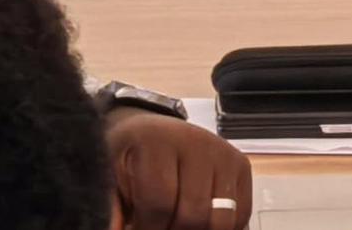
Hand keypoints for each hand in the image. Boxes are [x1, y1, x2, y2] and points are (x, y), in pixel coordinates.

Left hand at [103, 107, 253, 229]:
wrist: (150, 131)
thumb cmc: (130, 157)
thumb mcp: (110, 176)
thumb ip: (112, 208)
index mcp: (157, 141)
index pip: (159, 202)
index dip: (147, 227)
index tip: (136, 227)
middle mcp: (196, 141)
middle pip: (193, 214)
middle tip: (158, 227)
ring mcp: (223, 152)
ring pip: (221, 219)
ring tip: (175, 225)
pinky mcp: (240, 165)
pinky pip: (240, 215)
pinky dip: (219, 227)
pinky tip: (197, 222)